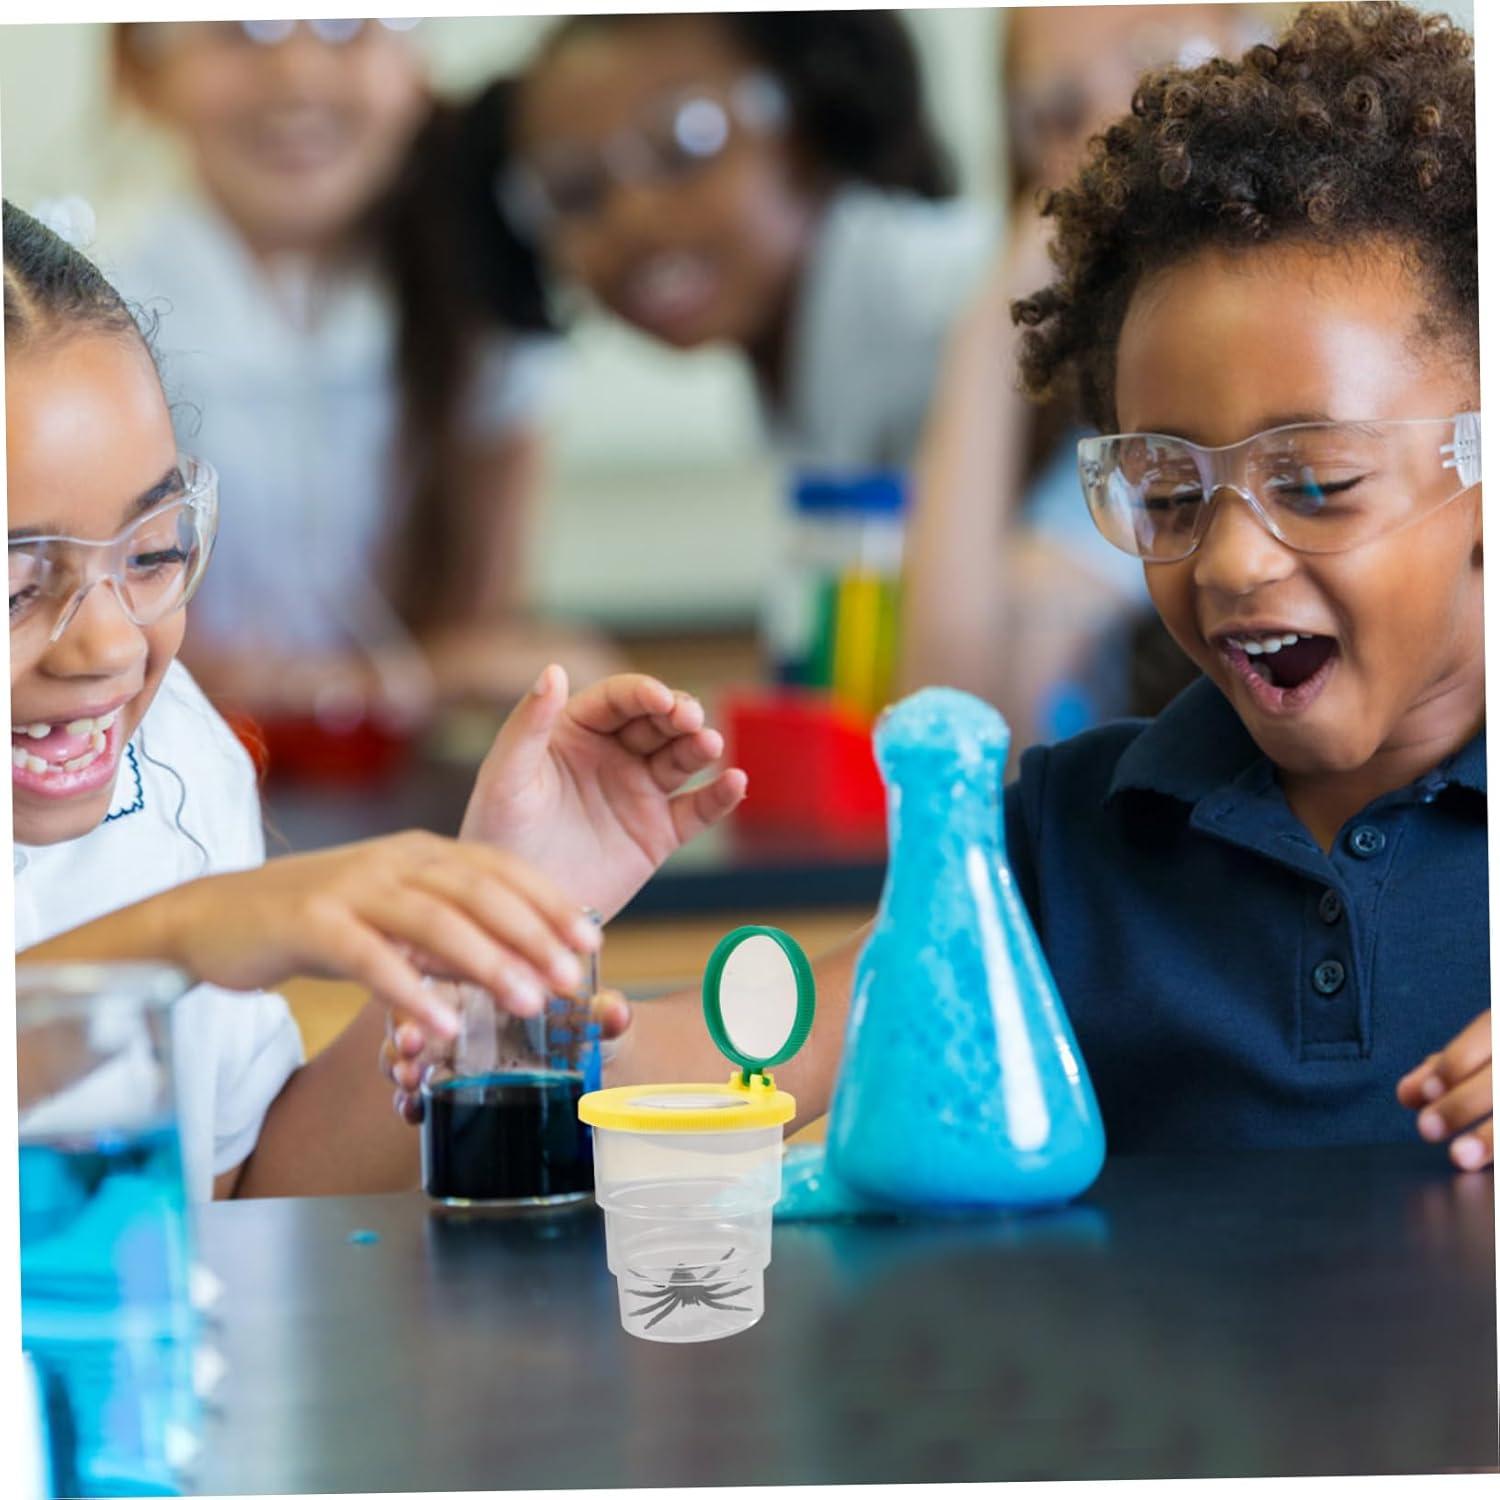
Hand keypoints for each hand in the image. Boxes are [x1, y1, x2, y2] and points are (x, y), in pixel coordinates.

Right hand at [146, 831, 601, 1038]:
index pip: (501, 868)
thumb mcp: (392, 914)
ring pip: (434, 919)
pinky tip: (438, 1026)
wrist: (212, 915)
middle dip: (534, 933)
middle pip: (479, 890)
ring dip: (488, 960)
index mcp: (420, 852)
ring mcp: (351, 887)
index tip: (592, 939)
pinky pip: (369, 957)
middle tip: (573, 978)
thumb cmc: (316, 919)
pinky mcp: (309, 922)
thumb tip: (517, 961)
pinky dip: (409, 990)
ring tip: (528, 1001)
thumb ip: (448, 929)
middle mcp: (393, 860)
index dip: (550, 901)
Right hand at [381, 986, 632, 1123]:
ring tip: (408, 1085)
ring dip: (401, 1065)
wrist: (596, 1062)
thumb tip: (615, 1012)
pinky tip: (412, 1111)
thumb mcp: (592, 1017)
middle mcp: (461, 1009)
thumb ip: (601, 1015)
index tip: (426, 1005)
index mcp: (488, 976)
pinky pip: (420, 1091)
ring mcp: (452, 1047)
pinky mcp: (452, 1086)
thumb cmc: (585, 1025)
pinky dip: (411, 1100)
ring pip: (410, 1051)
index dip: (431, 984)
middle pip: (416, 1011)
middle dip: (406, 1031)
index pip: (445, 970)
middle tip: (409, 1050)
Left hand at [460, 665, 747, 918]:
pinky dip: (720, 797)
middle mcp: (612, 756)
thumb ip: (528, 724)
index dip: (643, 692)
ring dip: (701, 747)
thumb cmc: (497, 836)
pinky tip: (735, 783)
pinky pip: (696, 810)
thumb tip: (554, 670)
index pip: (618, 699)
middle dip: (678, 714)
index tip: (659, 698)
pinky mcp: (658, 834)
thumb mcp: (506, 777)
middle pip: (657, 722)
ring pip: (682, 759)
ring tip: (709, 745)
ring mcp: (639, 793)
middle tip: (690, 719)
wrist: (517, 912)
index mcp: (575, 732)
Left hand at [1396, 1011, 1491, 1170]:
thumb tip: (1407, 1095)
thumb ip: (1446, 1069)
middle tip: (1427, 1129)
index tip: (1426, 1092)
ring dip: (1494, 1137)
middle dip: (1463, 1103)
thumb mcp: (1487, 1047)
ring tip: (1461, 1158)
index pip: (1485, 1035)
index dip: (1454, 1065)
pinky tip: (1495, 1169)